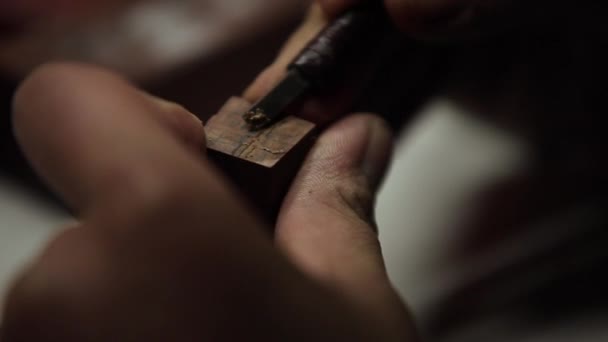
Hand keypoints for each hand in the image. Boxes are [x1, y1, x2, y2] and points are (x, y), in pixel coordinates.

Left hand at [1, 62, 414, 339]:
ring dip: (136, 289)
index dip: (124, 114)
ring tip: (208, 330)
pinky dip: (112, 329)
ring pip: (74, 278)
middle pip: (89, 203)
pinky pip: (60, 329)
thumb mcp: (353, 308)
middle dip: (151, 228)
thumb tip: (351, 143)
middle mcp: (65, 292)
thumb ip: (335, 207)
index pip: (68, 102)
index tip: (182, 154)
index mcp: (159, 233)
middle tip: (224, 276)